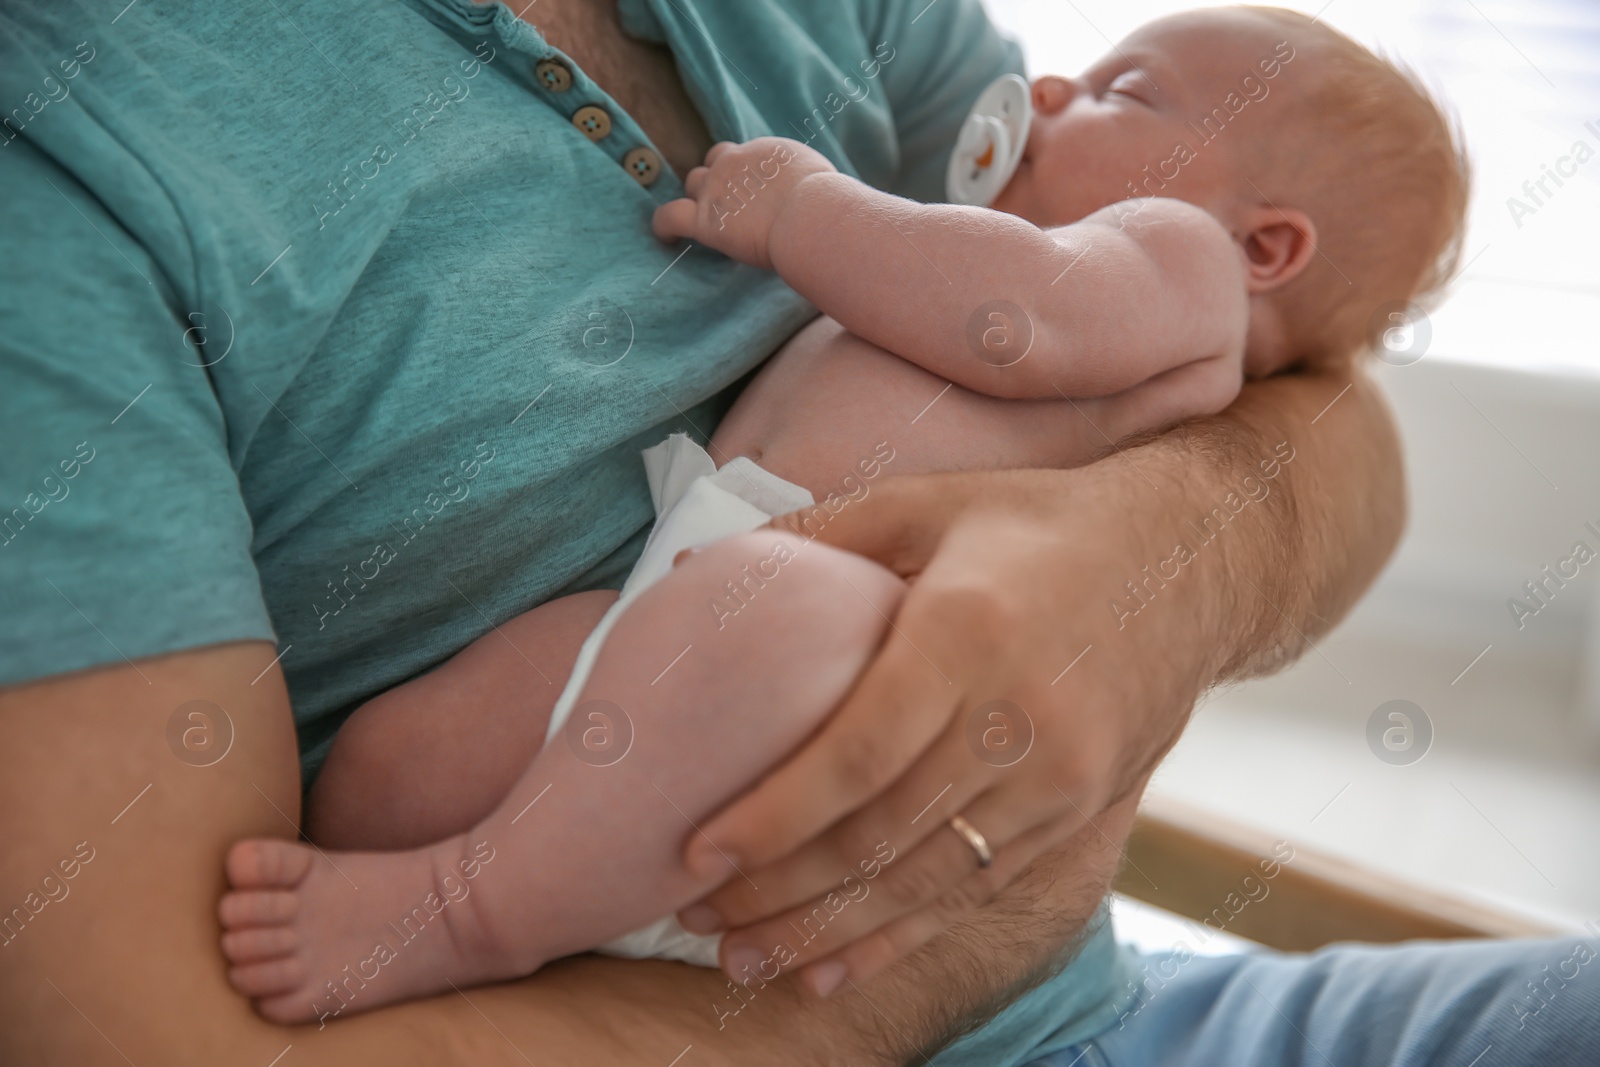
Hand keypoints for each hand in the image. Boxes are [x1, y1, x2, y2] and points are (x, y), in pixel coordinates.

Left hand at [652, 137, 836, 268]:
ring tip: (700, 218)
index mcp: (768, 152)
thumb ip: (813, 186)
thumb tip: (832, 203)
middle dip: (718, 179)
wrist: (815, 216)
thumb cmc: (832, 207)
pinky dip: (663, 225)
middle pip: (714, 162)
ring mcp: (718, 188)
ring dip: (697, 197)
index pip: (745, 155)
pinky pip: (669, 216)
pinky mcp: (705, 220)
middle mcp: (738, 162)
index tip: (752, 191)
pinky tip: (664, 237)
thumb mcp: (826, 183)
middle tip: (729, 205)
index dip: (744, 172)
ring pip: (693, 182)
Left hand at [673, 465, 1223, 995]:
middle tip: (695, 914)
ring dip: (827, 932)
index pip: (858, 755)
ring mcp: (1060, 780)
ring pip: (925, 883)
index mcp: (968, 634)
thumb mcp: (929, 503)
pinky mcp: (1081, 815)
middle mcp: (1020, 720)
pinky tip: (832, 970)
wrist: (1194, 562)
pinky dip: (899, 940)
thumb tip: (693, 562)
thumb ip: (818, 535)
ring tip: (744, 959)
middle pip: (882, 835)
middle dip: (778, 891)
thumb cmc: (1039, 525)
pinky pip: (977, 895)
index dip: (774, 818)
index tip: (698, 854)